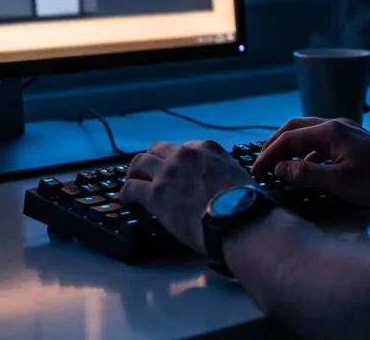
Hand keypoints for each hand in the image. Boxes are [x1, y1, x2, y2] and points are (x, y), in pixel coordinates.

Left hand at [119, 140, 252, 254]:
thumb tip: (220, 186)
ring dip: (134, 173)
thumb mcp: (238, 175)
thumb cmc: (244, 204)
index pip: (183, 148)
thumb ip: (223, 172)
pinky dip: (126, 194)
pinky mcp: (156, 193)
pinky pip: (131, 188)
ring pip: (139, 163)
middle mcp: (185, 155)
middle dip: (151, 161)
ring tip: (132, 183)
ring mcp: (169, 172)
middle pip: (157, 150)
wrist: (238, 220)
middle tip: (147, 174)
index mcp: (207, 149)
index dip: (174, 160)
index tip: (172, 171)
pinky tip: (126, 201)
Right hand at [249, 117, 369, 209]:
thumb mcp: (339, 182)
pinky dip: (307, 153)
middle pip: (295, 128)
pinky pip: (322, 142)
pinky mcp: (354, 141)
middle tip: (260, 165)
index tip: (255, 173)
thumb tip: (280, 169)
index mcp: (330, 130)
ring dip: (291, 148)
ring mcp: (346, 131)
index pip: (288, 138)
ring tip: (278, 167)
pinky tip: (307, 170)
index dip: (268, 155)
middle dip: (274, 145)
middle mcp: (336, 124)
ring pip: (308, 133)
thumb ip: (306, 174)